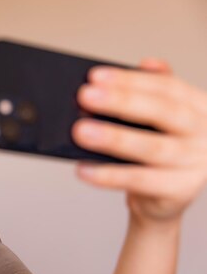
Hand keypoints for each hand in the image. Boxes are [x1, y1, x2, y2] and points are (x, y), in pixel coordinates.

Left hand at [72, 59, 206, 223]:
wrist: (163, 199)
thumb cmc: (154, 150)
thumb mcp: (153, 120)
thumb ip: (143, 95)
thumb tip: (119, 75)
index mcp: (199, 107)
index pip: (166, 87)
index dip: (131, 80)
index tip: (95, 76)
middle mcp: (203, 132)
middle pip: (163, 112)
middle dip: (122, 101)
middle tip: (85, 95)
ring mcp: (195, 163)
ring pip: (152, 148)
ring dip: (114, 138)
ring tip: (80, 130)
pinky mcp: (180, 190)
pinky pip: (140, 181)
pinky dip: (110, 175)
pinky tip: (84, 169)